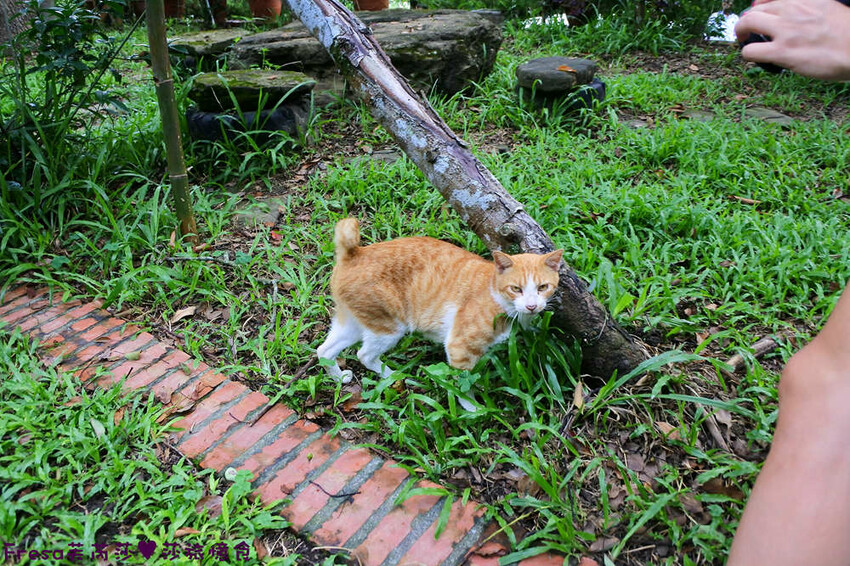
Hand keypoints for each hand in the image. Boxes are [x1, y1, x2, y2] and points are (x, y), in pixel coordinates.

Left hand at [735, 0, 849, 80]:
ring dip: (741, 32)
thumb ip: (807, 8)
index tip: (760, 13)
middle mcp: (792, 9)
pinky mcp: (783, 51)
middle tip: (747, 31)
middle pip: (755, 9)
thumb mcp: (827, 8)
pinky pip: (750, 50)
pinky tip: (755, 57)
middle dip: (747, 20)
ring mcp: (786, 30)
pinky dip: (747, 53)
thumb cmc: (846, 33)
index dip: (759, 5)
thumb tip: (790, 14)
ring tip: (745, 40)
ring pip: (748, 22)